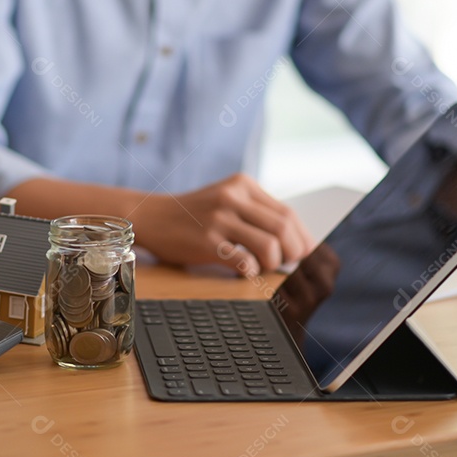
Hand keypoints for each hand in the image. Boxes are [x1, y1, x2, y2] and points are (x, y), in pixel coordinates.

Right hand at [135, 174, 314, 276]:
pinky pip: (242, 261)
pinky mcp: (206, 241)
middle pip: (283, 228)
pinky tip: (243, 272)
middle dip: (295, 252)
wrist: (150, 216)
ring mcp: (219, 218)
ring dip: (274, 263)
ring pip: (269, 246)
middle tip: (289, 265)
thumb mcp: (225, 199)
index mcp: (243, 185)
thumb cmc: (193, 214)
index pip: (287, 212)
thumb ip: (253, 212)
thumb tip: (292, 239)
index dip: (303, 237)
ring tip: (263, 267)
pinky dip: (250, 272)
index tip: (306, 253)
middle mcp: (233, 197)